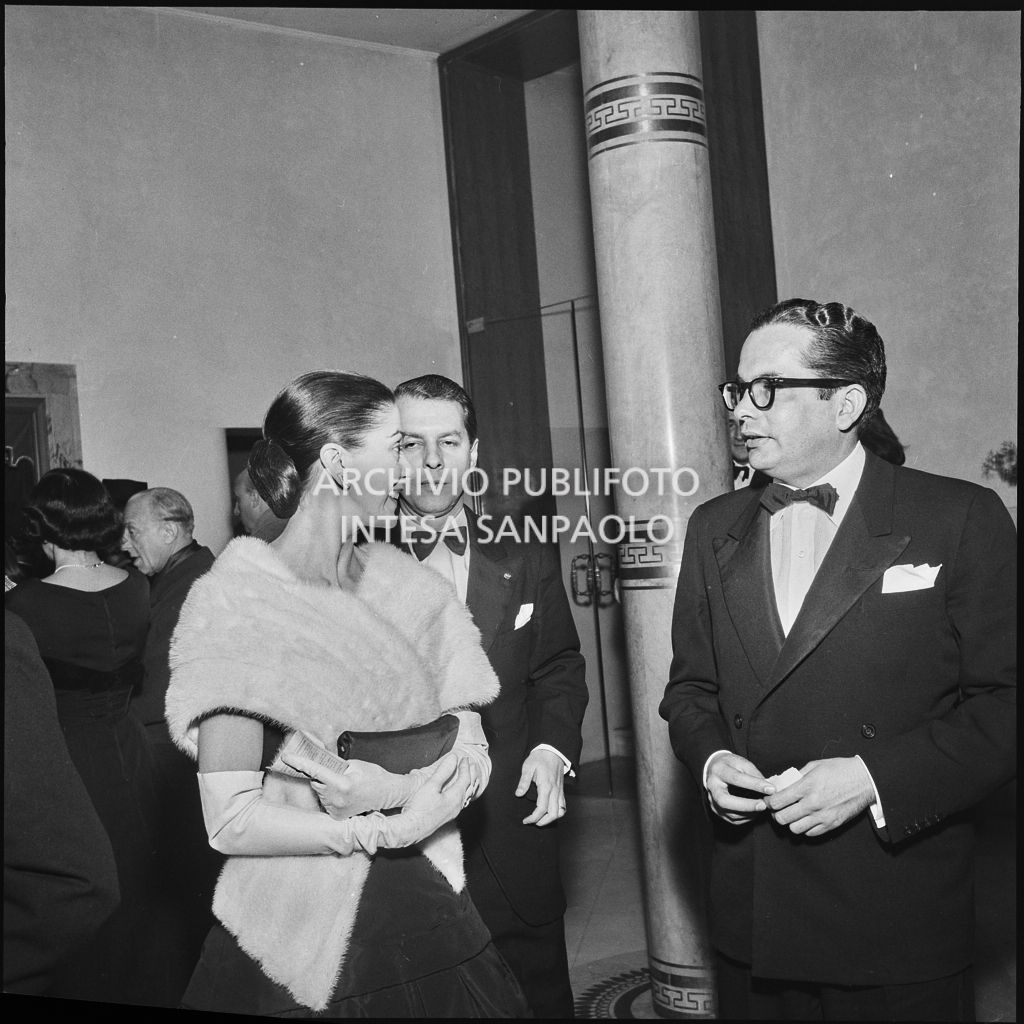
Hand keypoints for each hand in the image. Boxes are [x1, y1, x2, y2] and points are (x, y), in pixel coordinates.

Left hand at [280, 753, 417, 817]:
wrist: (387, 794)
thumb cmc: (374, 776)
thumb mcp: (355, 764)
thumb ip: (335, 764)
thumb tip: (319, 761)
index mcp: (342, 783)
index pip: (315, 770)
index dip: (299, 763)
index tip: (287, 757)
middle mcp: (336, 799)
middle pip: (316, 782)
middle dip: (320, 775)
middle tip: (334, 772)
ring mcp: (336, 810)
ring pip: (320, 793)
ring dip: (326, 786)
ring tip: (344, 785)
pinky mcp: (337, 816)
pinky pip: (325, 802)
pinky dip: (330, 796)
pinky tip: (344, 794)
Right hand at [386, 752, 473, 845]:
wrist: (412, 829)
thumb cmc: (420, 807)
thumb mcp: (431, 785)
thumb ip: (443, 771)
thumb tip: (453, 757)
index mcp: (455, 796)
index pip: (465, 778)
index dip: (465, 767)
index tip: (464, 758)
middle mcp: (457, 805)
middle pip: (469, 787)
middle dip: (471, 774)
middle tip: (472, 764)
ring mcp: (453, 812)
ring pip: (466, 796)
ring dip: (468, 784)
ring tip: (469, 777)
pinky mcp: (447, 817)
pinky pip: (461, 802)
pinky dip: (463, 793)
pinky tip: (458, 794)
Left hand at [516, 748, 565, 825]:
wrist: (553, 751)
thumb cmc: (539, 758)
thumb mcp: (528, 766)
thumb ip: (524, 781)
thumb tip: (518, 794)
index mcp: (546, 786)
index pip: (542, 808)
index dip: (533, 817)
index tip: (526, 820)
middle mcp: (555, 791)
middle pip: (553, 814)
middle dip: (542, 822)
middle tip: (532, 822)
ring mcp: (560, 791)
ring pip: (560, 812)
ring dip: (551, 819)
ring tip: (540, 820)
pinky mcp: (561, 791)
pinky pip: (563, 806)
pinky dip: (557, 813)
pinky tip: (549, 813)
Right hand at [705, 751, 772, 824]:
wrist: (714, 769)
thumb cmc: (730, 765)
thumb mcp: (742, 762)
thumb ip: (754, 774)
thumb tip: (768, 788)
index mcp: (718, 771)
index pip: (736, 778)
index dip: (755, 784)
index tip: (771, 789)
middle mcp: (712, 787)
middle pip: (725, 801)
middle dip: (746, 805)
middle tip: (763, 805)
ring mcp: (712, 801)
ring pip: (730, 813)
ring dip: (749, 813)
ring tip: (762, 807)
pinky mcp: (717, 811)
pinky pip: (733, 820)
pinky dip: (747, 817)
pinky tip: (755, 811)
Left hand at [765, 757, 873, 836]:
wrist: (865, 780)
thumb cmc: (840, 770)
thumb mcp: (815, 765)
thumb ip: (796, 776)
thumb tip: (781, 783)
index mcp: (806, 786)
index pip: (777, 801)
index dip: (769, 802)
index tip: (769, 800)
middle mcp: (812, 804)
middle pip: (782, 818)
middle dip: (776, 814)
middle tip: (778, 809)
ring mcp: (823, 816)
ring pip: (795, 829)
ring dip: (790, 822)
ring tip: (792, 815)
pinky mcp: (832, 824)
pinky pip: (810, 833)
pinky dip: (805, 828)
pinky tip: (806, 819)